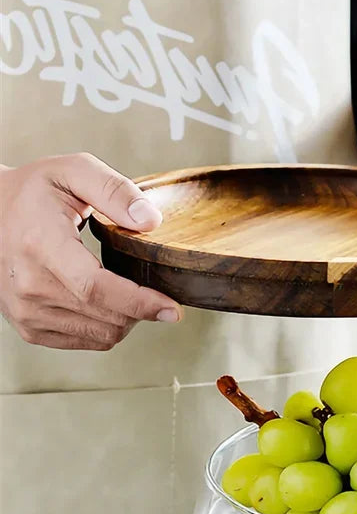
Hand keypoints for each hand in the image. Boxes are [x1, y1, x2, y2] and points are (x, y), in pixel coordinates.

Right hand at [0, 153, 182, 350]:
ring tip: (128, 291)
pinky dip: (108, 327)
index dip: (140, 303)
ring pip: (102, 336)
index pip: (96, 288)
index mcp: (40, 244)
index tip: (173, 309)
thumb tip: (150, 221)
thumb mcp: (75, 171)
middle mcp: (28, 284)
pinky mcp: (30, 328)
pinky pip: (88, 342)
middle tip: (152, 287)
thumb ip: (115, 191)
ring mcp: (26, 311)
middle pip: (106, 318)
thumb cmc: (35, 191)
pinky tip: (108, 303)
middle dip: (142, 309)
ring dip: (128, 320)